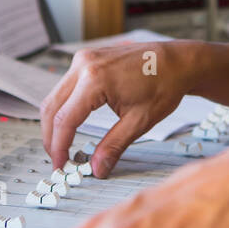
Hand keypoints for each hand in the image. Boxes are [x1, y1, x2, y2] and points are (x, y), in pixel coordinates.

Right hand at [39, 41, 195, 175]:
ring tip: (63, 146)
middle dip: (51, 137)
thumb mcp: (140, 121)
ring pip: (55, 96)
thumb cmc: (164, 85)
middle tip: (59, 160)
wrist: (178, 61)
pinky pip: (65, 86)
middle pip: (52, 107)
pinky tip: (71, 124)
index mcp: (95, 79)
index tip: (61, 165)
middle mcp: (84, 65)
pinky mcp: (87, 58)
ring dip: (55, 122)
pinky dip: (64, 107)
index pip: (65, 120)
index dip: (59, 147)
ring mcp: (84, 58)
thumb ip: (113, 146)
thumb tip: (97, 169)